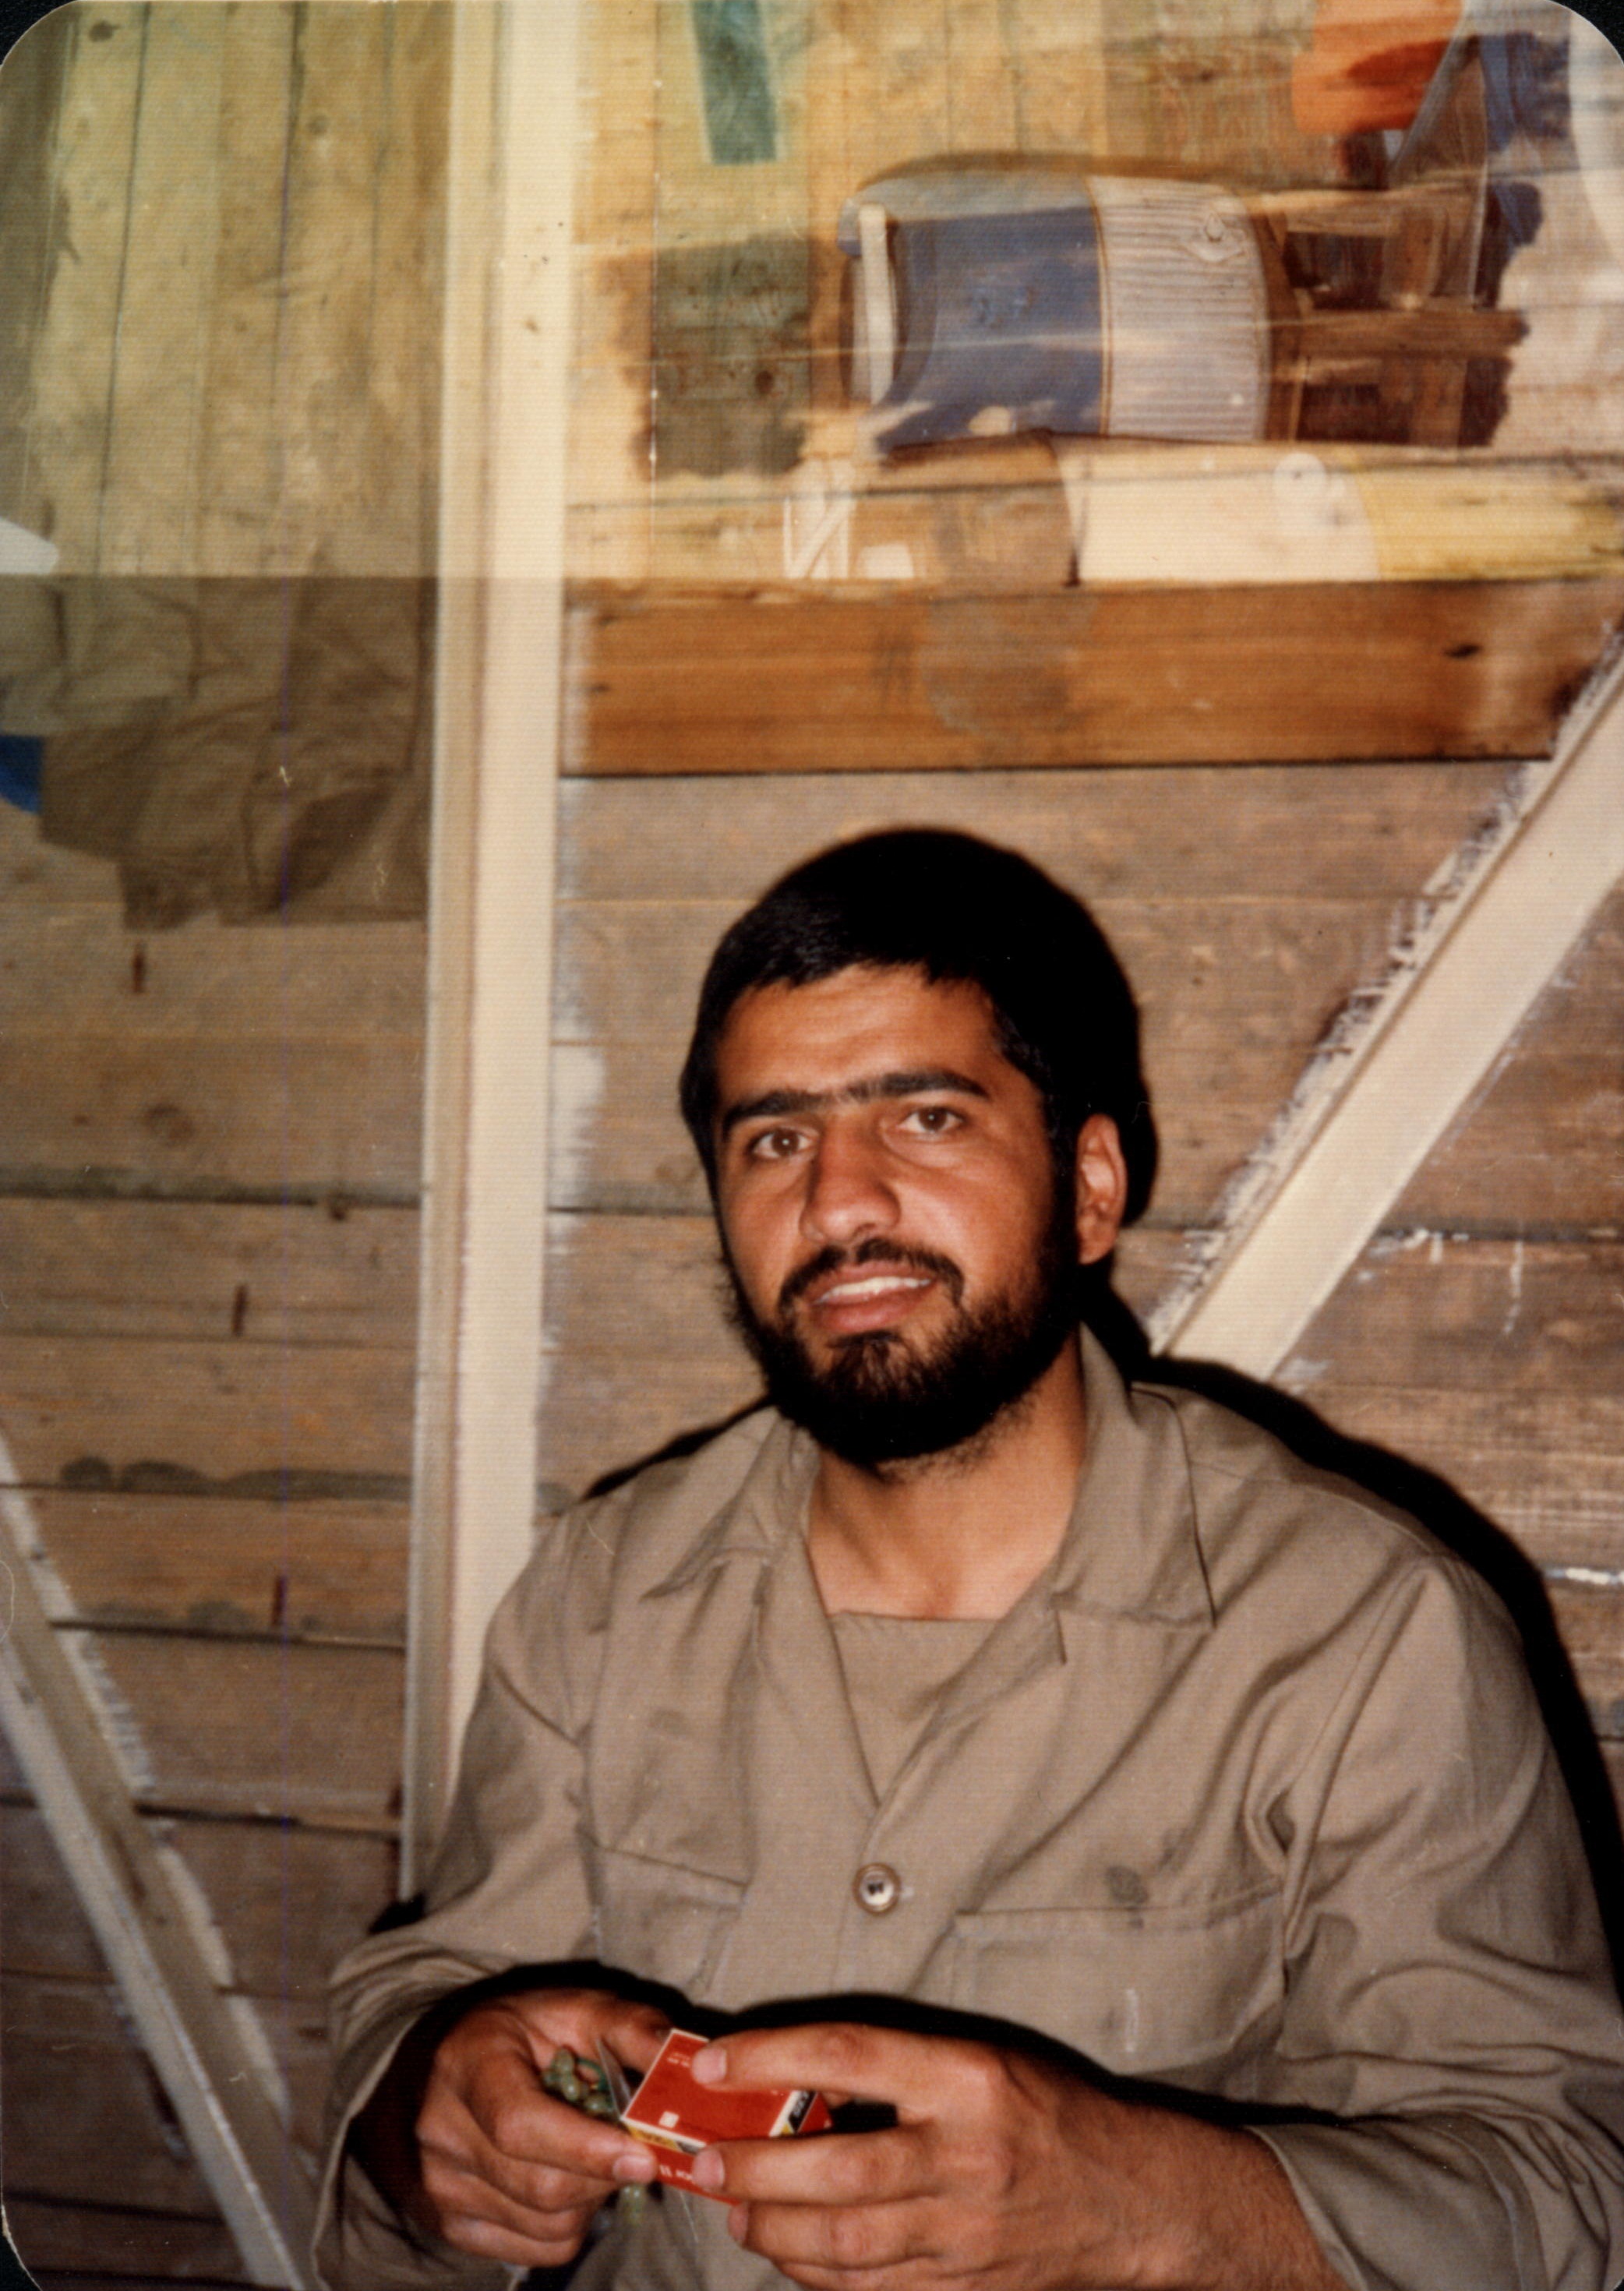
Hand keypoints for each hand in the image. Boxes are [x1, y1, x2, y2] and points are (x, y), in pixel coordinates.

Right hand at [353, 1986, 666, 2269]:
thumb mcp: (573, 2008)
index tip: (643, 2157)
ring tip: (597, 2156)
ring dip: (593, 2199)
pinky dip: (572, 2224)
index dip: (586, 2149)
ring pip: (545, 2223)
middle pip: (540, 2186)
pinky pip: (536, 2249)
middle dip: (605, 2175)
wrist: (449, 2067)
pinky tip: (571, 2181)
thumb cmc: (524, 2033)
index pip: (520, 2124)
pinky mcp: (451, 2224)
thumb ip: (631, 2028)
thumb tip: (689, 2064)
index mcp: (469, 2061)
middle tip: (636, 2149)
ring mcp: (442, 2184)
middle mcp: (442, 2129)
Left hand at [685, 2023, 1340, 2290]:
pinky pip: (870, 2290)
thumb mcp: (981, 2059)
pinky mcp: (963, 2289)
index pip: (849, 2056)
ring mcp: (964, 2234)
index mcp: (968, 2078)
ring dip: (772, 2230)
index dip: (770, 2056)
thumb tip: (787, 2076)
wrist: (1134, 2198)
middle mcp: (965, 2156)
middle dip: (754, 2171)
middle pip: (836, 2169)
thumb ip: (896, 2067)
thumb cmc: (1048, 2113)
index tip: (714, 2060)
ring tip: (735, 2210)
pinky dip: (816, 2275)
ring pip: (844, 2244)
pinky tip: (788, 2253)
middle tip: (705, 2162)